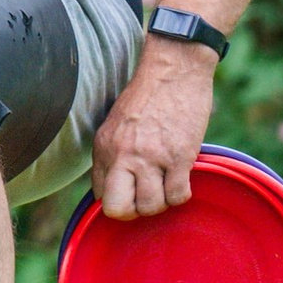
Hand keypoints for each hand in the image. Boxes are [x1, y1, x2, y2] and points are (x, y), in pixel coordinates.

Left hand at [90, 37, 216, 217]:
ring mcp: (151, 157)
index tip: (131, 190)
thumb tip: (114, 187)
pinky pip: (178, 196)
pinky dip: (182, 194)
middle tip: (146, 199)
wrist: (173, 69)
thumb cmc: (147, 97)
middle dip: (133, 213)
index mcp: (104, 147)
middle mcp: (122, 155)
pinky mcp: (178, 157)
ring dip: (162, 202)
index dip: (118, 199)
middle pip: (117, 210)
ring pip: (151, 207)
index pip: (100, 195)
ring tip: (167, 184)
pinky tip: (182, 178)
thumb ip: (112, 155)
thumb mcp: (116, 125)